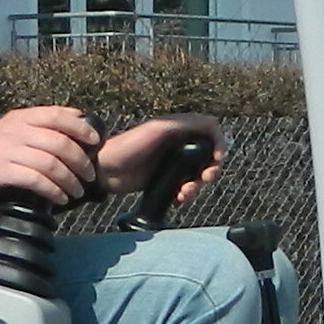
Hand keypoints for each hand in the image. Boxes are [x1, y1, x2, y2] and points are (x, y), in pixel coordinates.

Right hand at [0, 103, 101, 202]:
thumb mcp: (10, 133)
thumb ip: (36, 131)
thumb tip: (71, 136)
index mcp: (21, 118)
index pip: (58, 114)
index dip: (80, 127)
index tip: (94, 141)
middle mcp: (16, 130)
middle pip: (60, 142)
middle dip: (81, 160)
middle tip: (89, 175)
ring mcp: (8, 150)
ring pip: (51, 162)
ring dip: (70, 179)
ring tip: (77, 191)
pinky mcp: (1, 170)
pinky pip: (36, 180)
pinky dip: (53, 190)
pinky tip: (60, 198)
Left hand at [96, 115, 224, 206]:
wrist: (104, 170)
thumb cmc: (128, 146)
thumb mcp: (159, 130)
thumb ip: (186, 124)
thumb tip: (213, 124)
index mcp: (179, 128)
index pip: (211, 131)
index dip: (219, 144)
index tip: (216, 159)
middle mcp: (178, 143)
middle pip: (208, 156)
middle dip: (210, 170)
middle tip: (204, 180)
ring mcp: (172, 163)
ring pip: (198, 175)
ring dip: (197, 186)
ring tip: (184, 194)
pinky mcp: (165, 179)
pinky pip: (185, 187)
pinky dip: (186, 194)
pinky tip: (178, 199)